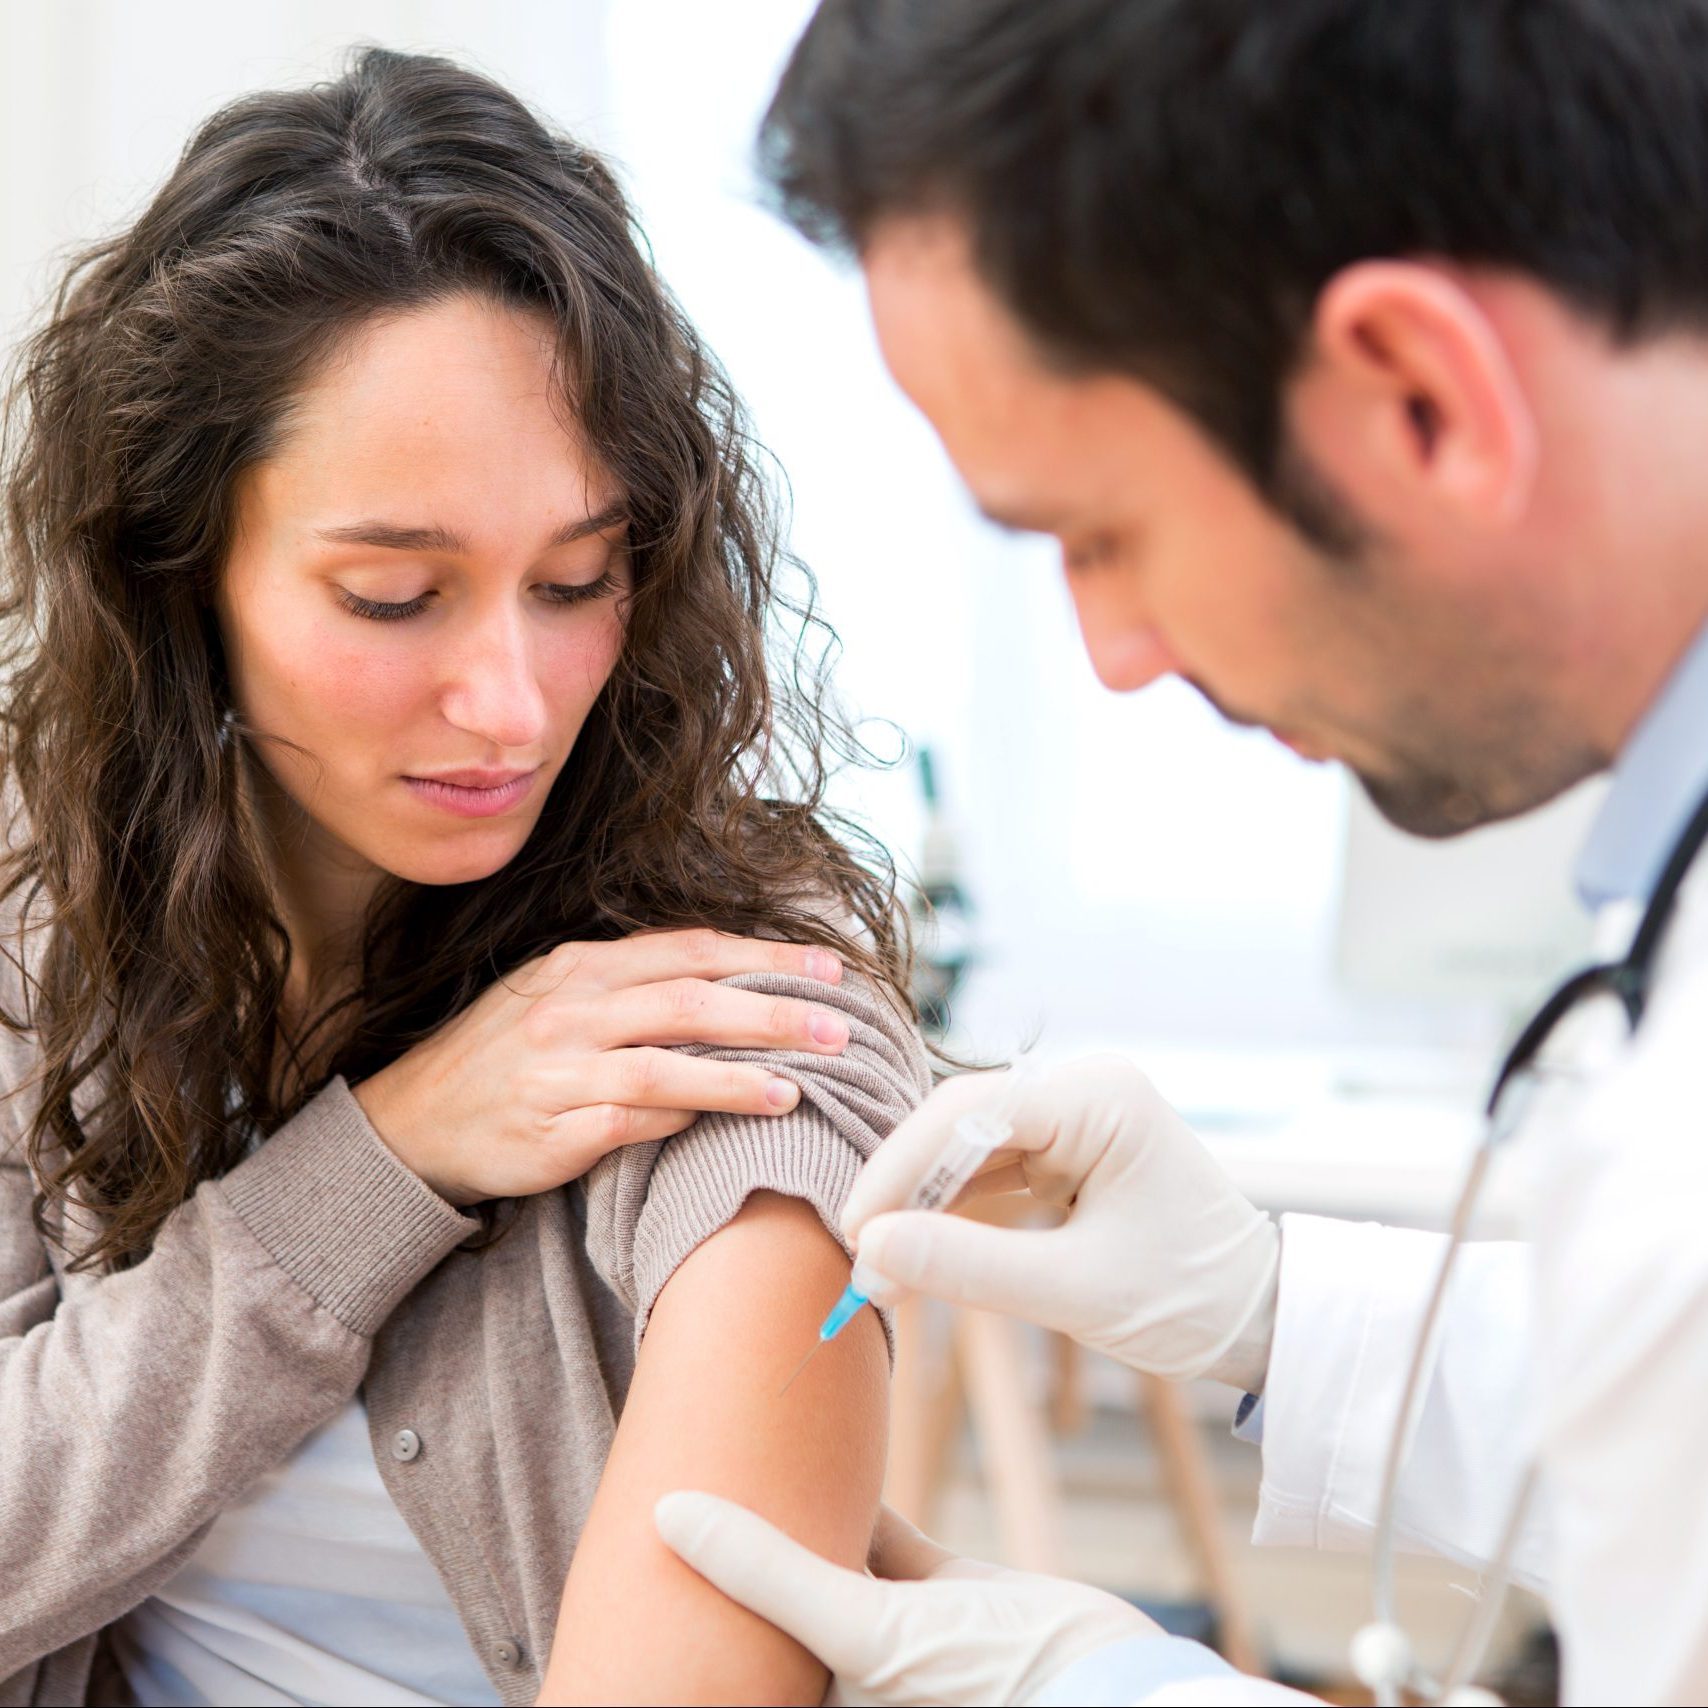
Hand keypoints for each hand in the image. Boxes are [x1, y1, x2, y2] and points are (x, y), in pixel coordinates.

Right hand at [354, 930, 848, 1205]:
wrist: (414, 1121)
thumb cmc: (508, 1056)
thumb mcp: (562, 997)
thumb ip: (638, 987)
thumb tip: (734, 985)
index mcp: (584, 967)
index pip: (691, 950)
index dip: (765, 957)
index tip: (830, 970)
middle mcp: (573, 1008)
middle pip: (690, 1001)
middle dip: (772, 1012)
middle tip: (839, 1028)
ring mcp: (559, 1068)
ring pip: (663, 1063)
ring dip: (736, 1076)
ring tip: (796, 1088)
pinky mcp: (550, 1128)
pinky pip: (626, 1122)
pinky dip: (677, 1122)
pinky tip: (722, 1128)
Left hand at [655, 1493, 1160, 1707]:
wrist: (1110, 1683)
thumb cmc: (983, 1685)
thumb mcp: (861, 1633)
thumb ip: (767, 1571)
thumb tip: (667, 1513)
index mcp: (813, 1694)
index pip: (727, 1643)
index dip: (682, 1589)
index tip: (637, 1520)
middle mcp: (844, 1671)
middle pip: (767, 1597)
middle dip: (733, 1540)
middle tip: (678, 1467)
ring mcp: (891, 1630)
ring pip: (821, 1555)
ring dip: (793, 1507)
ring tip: (744, 1440)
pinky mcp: (937, 1589)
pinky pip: (879, 1534)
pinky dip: (857, 1496)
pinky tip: (831, 1445)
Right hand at [843, 1056, 1278, 1391]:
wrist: (1263, 1322)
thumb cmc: (1189, 1300)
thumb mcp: (1074, 1292)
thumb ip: (969, 1266)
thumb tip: (871, 1249)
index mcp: (1101, 1096)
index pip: (971, 1111)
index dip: (902, 1167)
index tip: (856, 1231)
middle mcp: (1084, 1090)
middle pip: (961, 1123)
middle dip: (907, 1189)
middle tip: (860, 1258)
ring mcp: (1076, 1120)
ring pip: (967, 1149)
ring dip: (924, 1207)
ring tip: (881, 1270)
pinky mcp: (1067, 1153)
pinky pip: (990, 1173)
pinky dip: (953, 1215)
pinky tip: (919, 1256)